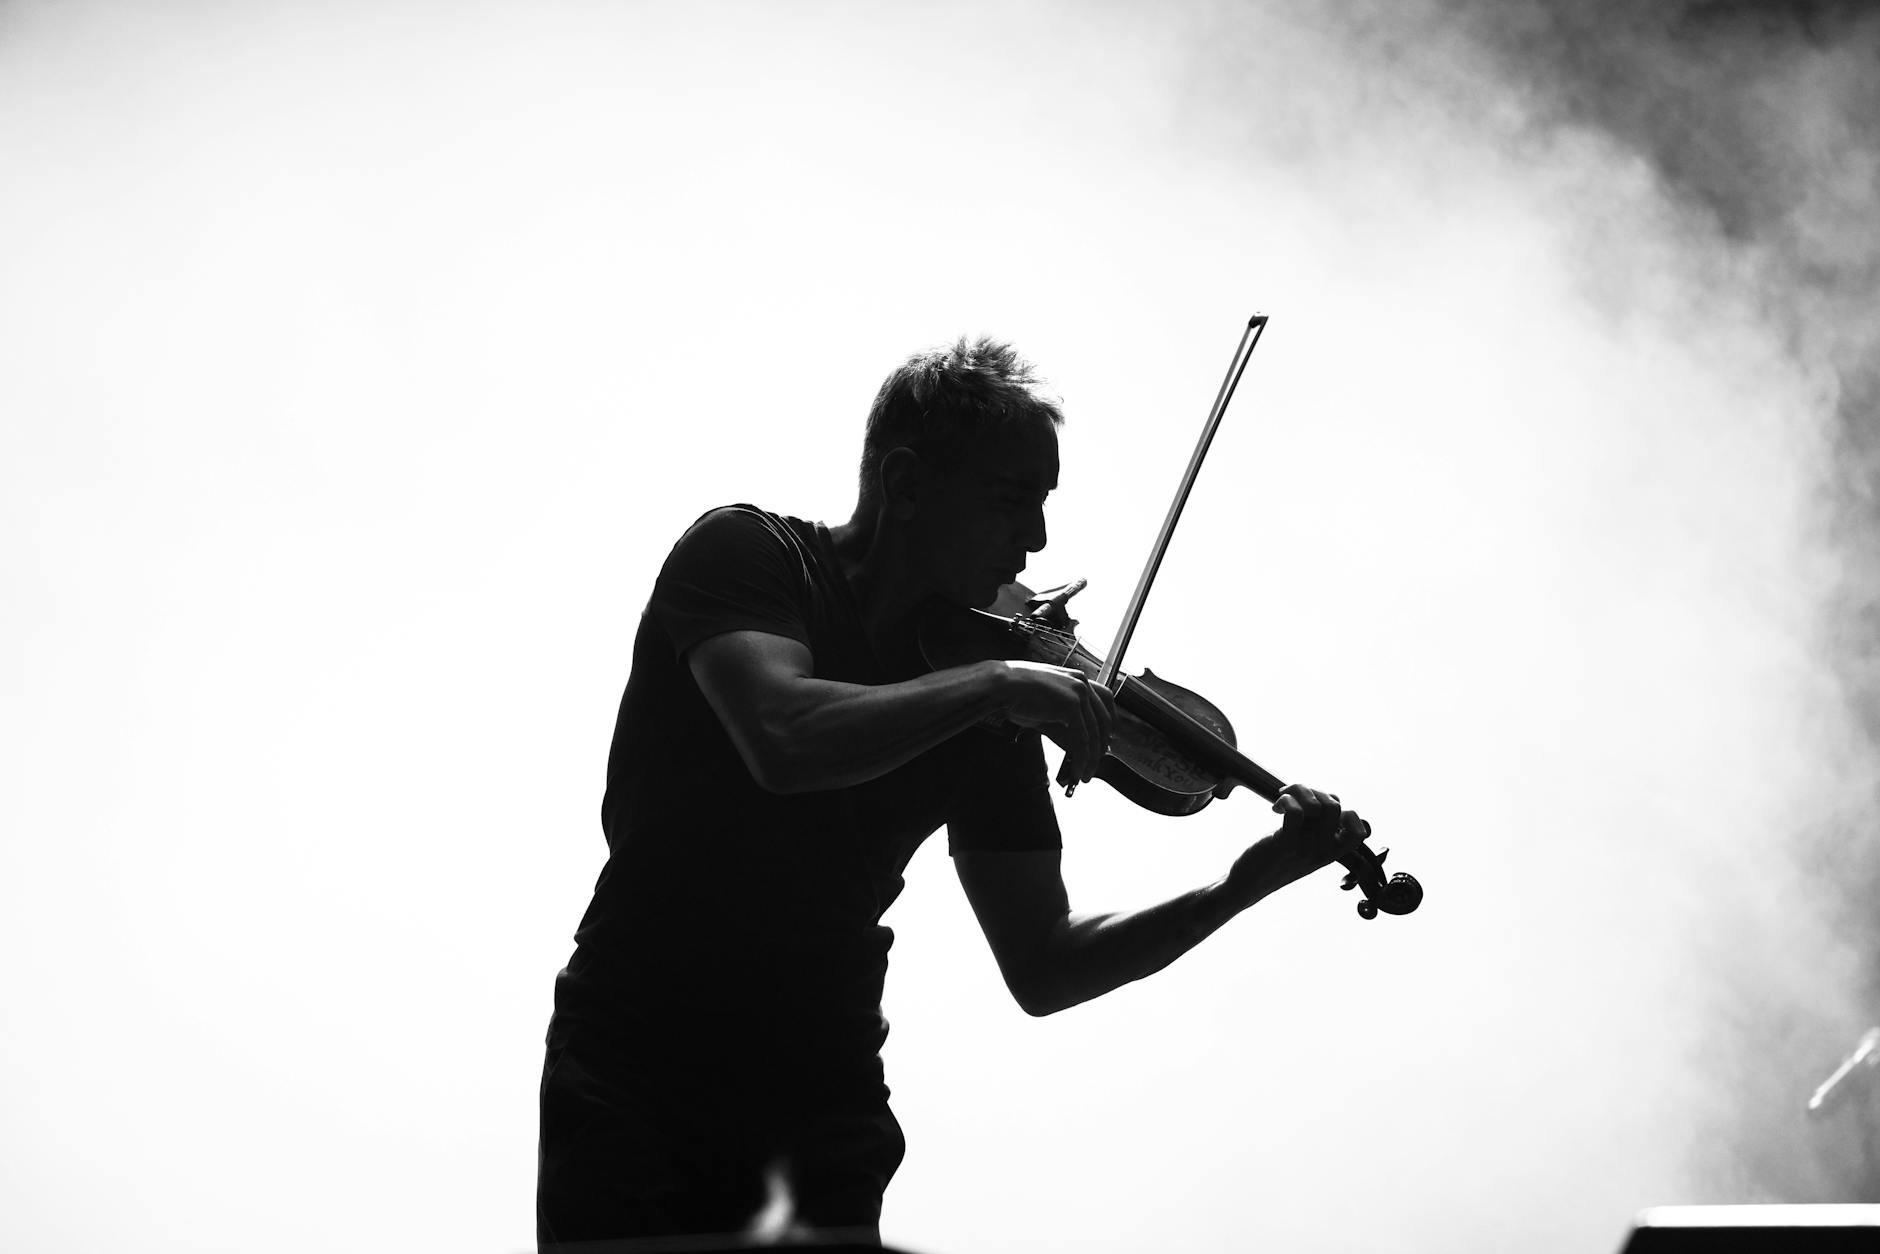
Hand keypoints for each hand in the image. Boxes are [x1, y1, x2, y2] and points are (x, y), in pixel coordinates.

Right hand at [997, 660, 1114, 783]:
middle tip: (1094, 765)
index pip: (1106, 701)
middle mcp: (1082, 683)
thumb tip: (1076, 750)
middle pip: (1104, 721)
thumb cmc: (1018, 696)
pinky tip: (1077, 770)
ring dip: (1091, 759)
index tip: (1105, 741)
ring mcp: (1078, 692)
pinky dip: (1081, 759)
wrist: (1001, 686)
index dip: (1109, 724)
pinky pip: (1082, 739)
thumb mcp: (1047, 713)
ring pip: (1094, 733)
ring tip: (1085, 775)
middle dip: (1101, 747)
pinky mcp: (1071, 705)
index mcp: (1077, 679)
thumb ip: (1064, 728)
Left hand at [1223, 782, 1369, 906]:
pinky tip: (1276, 808)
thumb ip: (1320, 827)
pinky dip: (1286, 801)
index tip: (1322, 812)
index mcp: (1331, 852)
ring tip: (1284, 799)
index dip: (1347, 813)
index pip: (1360, 832)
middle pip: (1336, 806)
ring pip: (1318, 805)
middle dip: (1315, 792)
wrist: (1249, 883)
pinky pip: (1296, 811)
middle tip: (1295, 799)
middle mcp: (1323, 850)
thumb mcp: (1305, 846)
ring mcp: (1306, 847)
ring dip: (1299, 792)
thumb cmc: (1275, 860)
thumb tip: (1330, 798)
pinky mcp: (1286, 843)